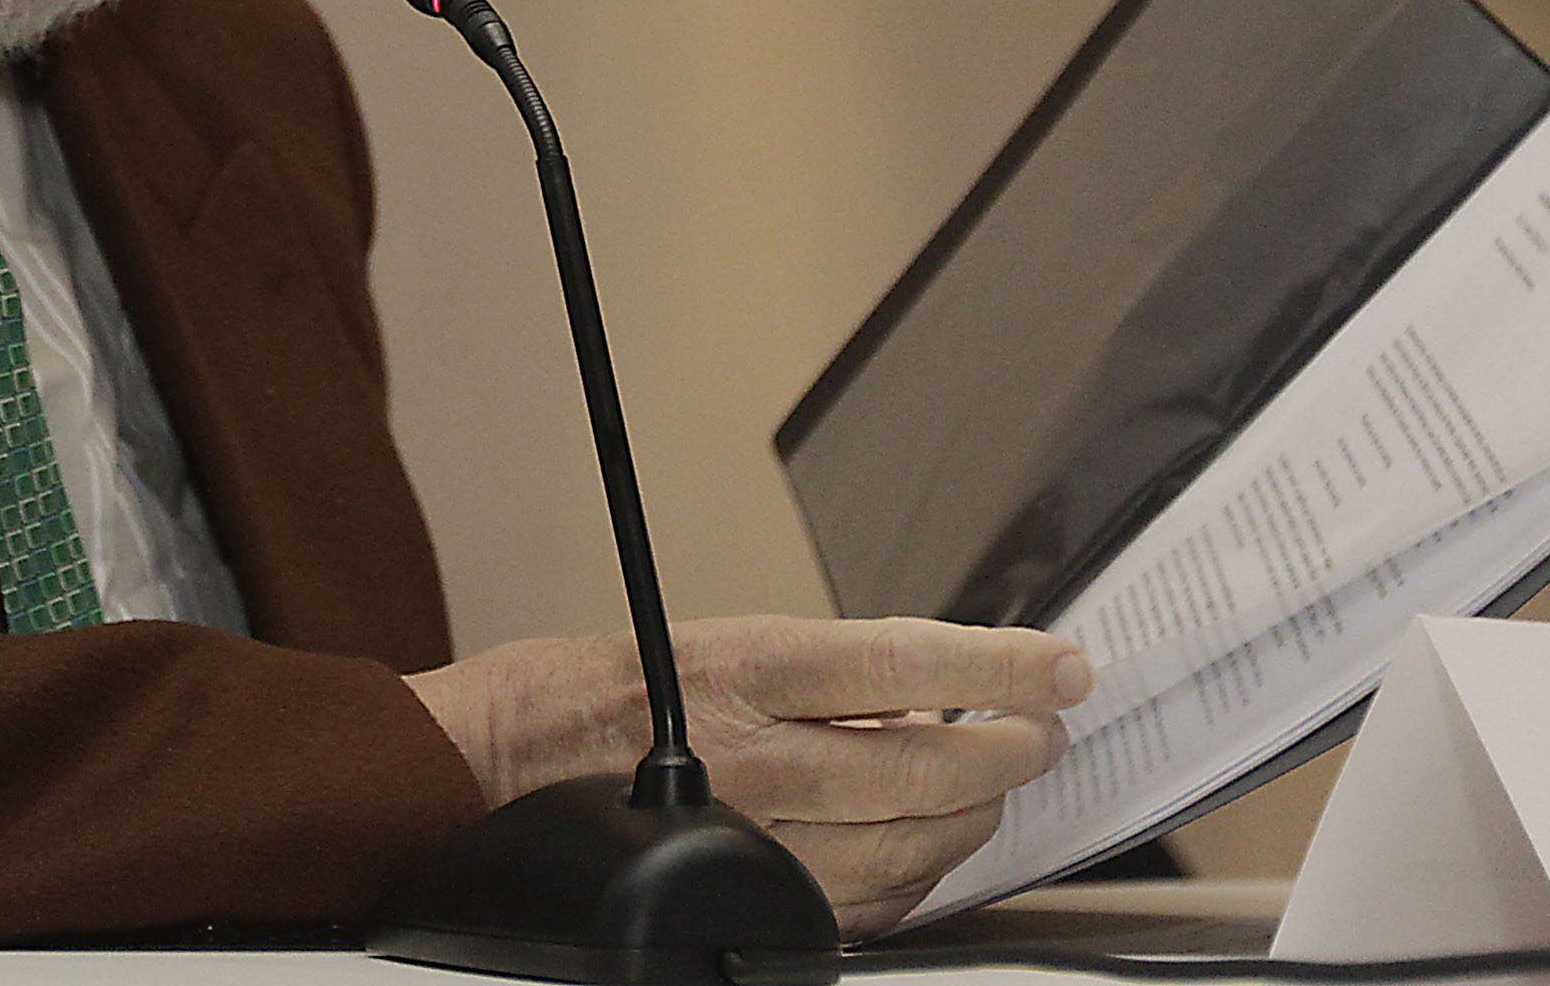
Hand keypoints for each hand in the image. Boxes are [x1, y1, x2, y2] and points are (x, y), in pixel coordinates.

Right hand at [404, 615, 1092, 937]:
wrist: (488, 770)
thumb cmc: (582, 696)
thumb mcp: (699, 641)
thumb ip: (810, 673)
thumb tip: (916, 688)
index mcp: (745, 671)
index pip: (906, 661)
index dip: (999, 663)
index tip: (1061, 662)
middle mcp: (758, 760)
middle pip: (926, 764)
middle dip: (1008, 748)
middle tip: (1047, 729)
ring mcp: (756, 840)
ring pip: (909, 846)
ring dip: (972, 818)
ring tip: (999, 786)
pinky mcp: (745, 897)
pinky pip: (863, 908)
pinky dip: (916, 880)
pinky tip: (932, 853)